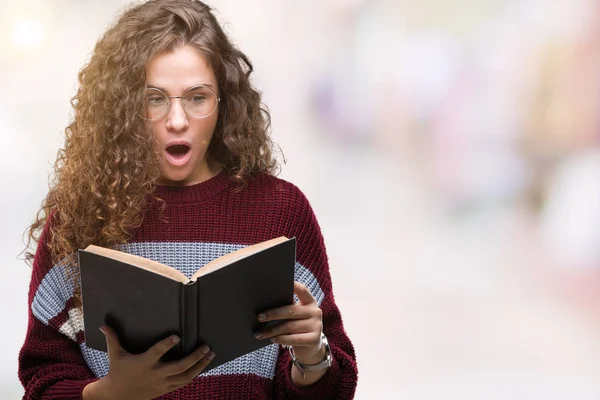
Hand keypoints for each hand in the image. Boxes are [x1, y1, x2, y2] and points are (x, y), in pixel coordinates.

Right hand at [82, 326, 214, 399]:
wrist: (116, 397)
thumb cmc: (117, 371)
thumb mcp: (115, 355)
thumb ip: (112, 338)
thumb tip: (103, 324)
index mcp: (144, 363)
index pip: (157, 353)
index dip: (167, 345)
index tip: (177, 336)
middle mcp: (155, 374)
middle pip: (179, 367)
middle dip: (194, 358)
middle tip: (206, 347)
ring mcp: (162, 383)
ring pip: (185, 377)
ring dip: (199, 366)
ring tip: (210, 355)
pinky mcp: (165, 389)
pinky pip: (183, 383)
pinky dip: (194, 375)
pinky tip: (203, 366)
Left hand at [256, 281, 323, 363]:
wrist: (310, 347)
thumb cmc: (297, 327)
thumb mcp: (296, 317)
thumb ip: (287, 309)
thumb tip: (264, 308)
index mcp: (310, 302)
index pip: (302, 290)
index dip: (293, 285)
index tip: (280, 281)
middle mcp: (315, 312)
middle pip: (291, 310)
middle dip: (273, 314)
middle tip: (259, 316)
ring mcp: (316, 326)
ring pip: (290, 326)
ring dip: (272, 330)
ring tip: (259, 333)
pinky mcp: (314, 339)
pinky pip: (294, 338)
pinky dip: (281, 339)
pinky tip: (272, 339)